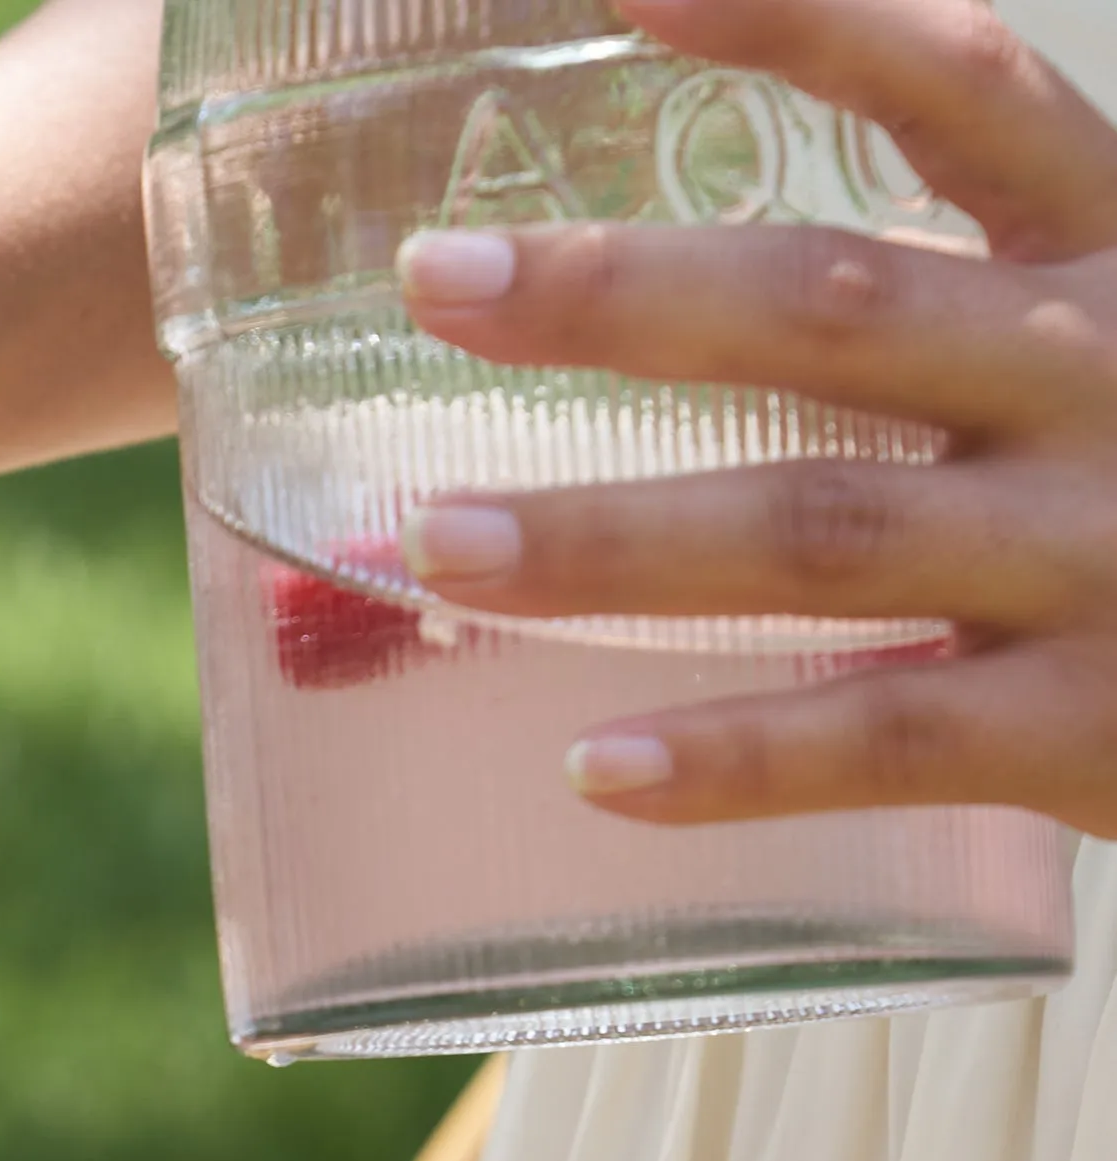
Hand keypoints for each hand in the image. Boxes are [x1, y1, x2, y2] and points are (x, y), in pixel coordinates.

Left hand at [392, 0, 1116, 831]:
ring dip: (614, 536)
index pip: (960, 89)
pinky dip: (734, 756)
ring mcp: (1093, 554)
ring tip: (432, 537)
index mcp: (1114, 255)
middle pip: (834, 306)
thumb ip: (959, 281)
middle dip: (626, 292)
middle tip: (437, 278)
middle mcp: (1102, 375)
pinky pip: (882, 736)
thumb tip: (717, 262)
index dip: (801, 24)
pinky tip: (592, 767)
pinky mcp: (1083, 723)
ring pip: (821, 530)